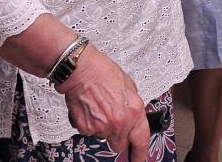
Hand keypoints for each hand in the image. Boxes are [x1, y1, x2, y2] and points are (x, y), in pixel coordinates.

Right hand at [57, 43, 149, 161]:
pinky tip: (91, 109)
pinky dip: (91, 124)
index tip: (140, 158)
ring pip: (105, 137)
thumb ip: (132, 105)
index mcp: (133, 110)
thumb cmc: (102, 72)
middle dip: (118, 136)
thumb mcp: (128, 85)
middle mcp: (119, 122)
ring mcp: (102, 127)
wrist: (80, 69)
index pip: (141, 139)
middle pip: (120, 144)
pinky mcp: (86, 129)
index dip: (141, 152)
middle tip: (113, 119)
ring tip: (100, 107)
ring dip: (104, 127)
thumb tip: (133, 117)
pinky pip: (91, 133)